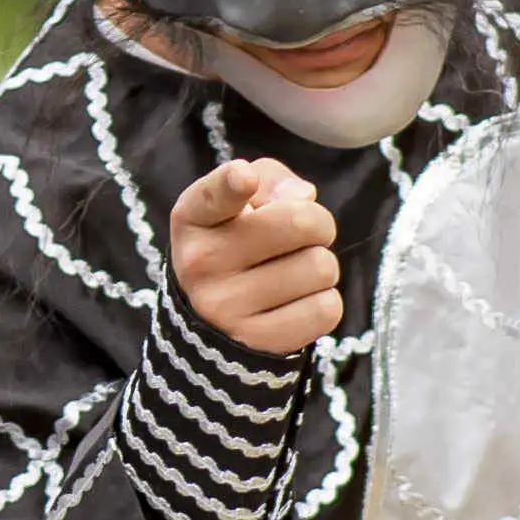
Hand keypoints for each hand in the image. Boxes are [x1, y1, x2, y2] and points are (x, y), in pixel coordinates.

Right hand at [165, 156, 345, 359]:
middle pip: (301, 222)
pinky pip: (326, 309)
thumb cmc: (235, 241)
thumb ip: (270, 179)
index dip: (234, 183)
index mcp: (193, 218)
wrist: (211, 316)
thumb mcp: (240, 199)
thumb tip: (304, 197)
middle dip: (319, 223)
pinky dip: (323, 303)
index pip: (214, 196)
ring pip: (321, 267)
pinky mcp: (256, 340)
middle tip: (305, 234)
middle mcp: (202, 263)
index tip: (244, 179)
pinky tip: (296, 302)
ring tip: (293, 272)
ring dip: (320, 267)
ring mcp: (226, 307)